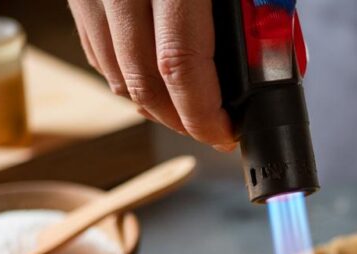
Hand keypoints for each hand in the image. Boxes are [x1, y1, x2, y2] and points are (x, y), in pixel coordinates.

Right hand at [67, 0, 236, 150]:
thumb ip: (240, 17)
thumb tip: (259, 60)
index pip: (179, 65)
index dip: (201, 113)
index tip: (223, 134)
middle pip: (144, 81)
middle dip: (179, 120)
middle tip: (210, 132)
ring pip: (116, 76)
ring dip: (153, 106)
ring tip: (186, 113)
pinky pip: (97, 53)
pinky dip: (126, 79)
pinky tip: (154, 82)